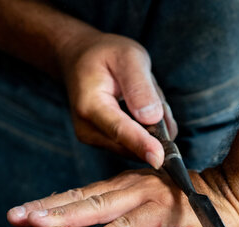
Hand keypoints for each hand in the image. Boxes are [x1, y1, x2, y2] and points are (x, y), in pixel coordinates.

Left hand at [7, 168, 238, 226]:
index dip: (52, 201)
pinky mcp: (162, 212)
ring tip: (36, 223)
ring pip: (98, 207)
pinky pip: (130, 225)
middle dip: (46, 208)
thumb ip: (123, 208)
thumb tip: (91, 223)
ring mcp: (145, 196)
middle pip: (80, 197)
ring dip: (66, 216)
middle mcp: (129, 185)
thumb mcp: (148, 200)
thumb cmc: (184, 203)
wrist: (227, 197)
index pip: (80, 193)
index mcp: (123, 183)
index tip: (23, 210)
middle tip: (15, 215)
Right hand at [59, 30, 176, 167]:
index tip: (159, 159)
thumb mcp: (128, 56)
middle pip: (131, 144)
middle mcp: (87, 129)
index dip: (142, 145)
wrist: (79, 58)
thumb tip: (152, 118)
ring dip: (152, 126)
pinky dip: (147, 128)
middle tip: (155, 95)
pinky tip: (139, 106)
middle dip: (155, 129)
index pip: (120, 130)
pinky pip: (136, 144)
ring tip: (142, 94)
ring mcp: (94, 139)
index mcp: (90, 105)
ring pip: (137, 146)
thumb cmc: (105, 55)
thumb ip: (140, 87)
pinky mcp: (104, 143)